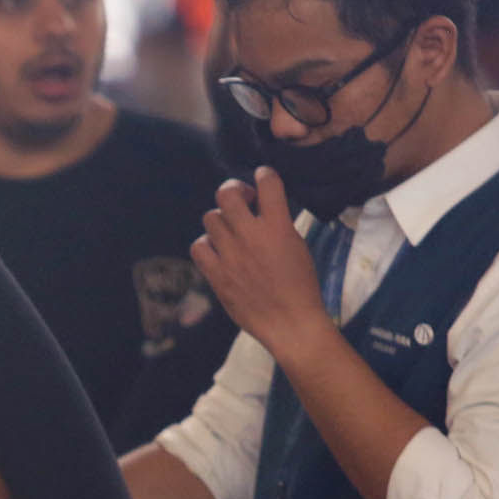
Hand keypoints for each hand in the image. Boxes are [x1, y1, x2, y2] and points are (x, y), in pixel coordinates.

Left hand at [190, 166, 328, 358]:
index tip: (262, 178)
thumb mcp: (297, 246)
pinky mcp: (216, 274)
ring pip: (210, 218)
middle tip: (243, 203)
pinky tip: (218, 251)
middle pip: (226, 194)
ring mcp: (230, 255)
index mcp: (278, 227)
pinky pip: (198, 246)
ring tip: (232, 232)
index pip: (267, 182)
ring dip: (221, 220)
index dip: (263, 175)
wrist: (290, 322)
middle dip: (234, 192)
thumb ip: (278, 223)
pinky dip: (206, 245)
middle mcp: (251, 236)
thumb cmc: (300, 285)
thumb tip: (261, 208)